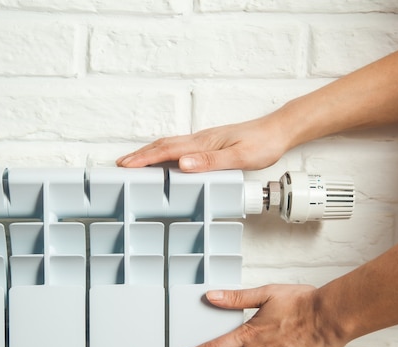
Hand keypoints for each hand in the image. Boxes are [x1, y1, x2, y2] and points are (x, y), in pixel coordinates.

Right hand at [116, 115, 291, 171]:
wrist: (278, 131)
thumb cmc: (261, 144)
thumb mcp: (239, 157)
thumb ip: (211, 161)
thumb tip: (183, 164)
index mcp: (202, 143)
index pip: (166, 150)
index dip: (144, 158)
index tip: (125, 165)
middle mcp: (200, 140)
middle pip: (162, 146)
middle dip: (139, 155)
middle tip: (120, 165)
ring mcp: (204, 141)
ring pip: (169, 146)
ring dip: (149, 154)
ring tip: (134, 162)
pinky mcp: (209, 144)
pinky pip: (179, 148)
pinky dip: (164, 153)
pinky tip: (165, 160)